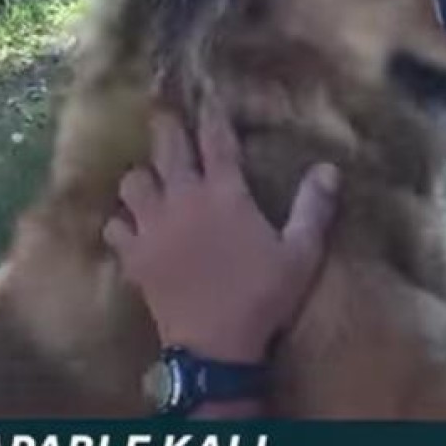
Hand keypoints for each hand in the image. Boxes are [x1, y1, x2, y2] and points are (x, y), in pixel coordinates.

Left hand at [102, 107, 339, 362]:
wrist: (215, 347)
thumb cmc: (263, 297)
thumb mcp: (301, 254)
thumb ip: (314, 208)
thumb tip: (330, 168)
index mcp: (225, 193)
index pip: (216, 140)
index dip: (212, 116)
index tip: (208, 98)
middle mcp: (183, 199)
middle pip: (167, 147)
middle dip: (167, 127)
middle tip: (165, 115)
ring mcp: (153, 226)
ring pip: (133, 182)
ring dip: (142, 176)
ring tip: (151, 179)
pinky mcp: (134, 255)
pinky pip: (116, 226)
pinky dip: (123, 222)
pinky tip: (131, 226)